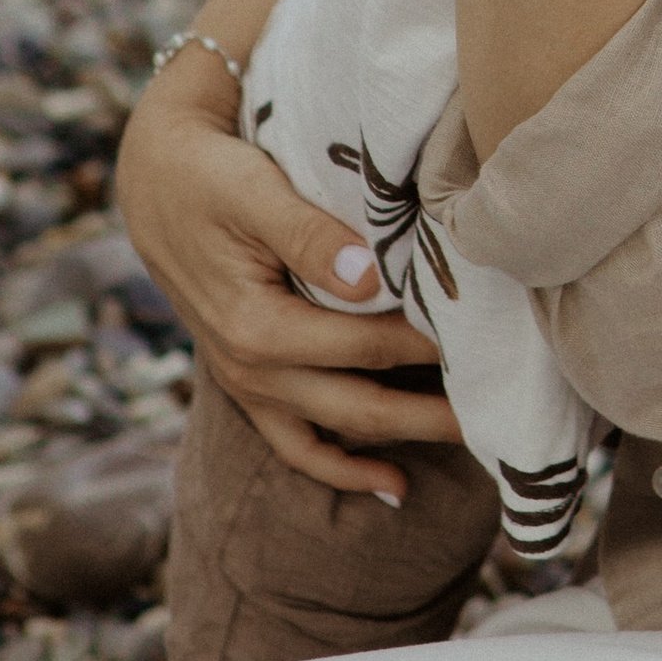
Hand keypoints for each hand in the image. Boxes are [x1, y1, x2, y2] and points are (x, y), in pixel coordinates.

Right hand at [117, 63, 462, 502]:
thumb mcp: (253, 192)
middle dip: (434, 413)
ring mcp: (250, 384)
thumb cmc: (209, 176)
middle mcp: (251, 369)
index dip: (431, 344)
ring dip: (404, 440)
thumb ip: (310, 236)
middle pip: (362, 406)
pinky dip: (344, 469)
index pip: (367, 344)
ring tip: (475, 441)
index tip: (488, 338)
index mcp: (256, 327)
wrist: (157, 182)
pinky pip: (298, 446)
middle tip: (504, 409)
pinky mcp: (251, 384)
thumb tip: (368, 277)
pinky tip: (395, 484)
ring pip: (339, 431)